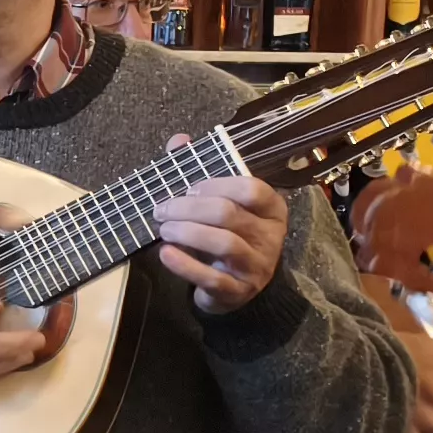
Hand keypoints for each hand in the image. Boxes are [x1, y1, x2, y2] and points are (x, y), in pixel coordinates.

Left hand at [152, 148, 288, 312]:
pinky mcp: (239, 291)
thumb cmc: (226, 236)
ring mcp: (257, 266)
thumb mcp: (220, 205)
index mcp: (271, 209)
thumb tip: (179, 140)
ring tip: (163, 230)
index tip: (187, 189)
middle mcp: (271, 237)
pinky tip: (165, 254)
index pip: (251, 188)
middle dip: (189, 209)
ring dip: (187, 233)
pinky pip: (212, 278)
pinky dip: (185, 265)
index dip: (215, 185)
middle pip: (229, 214)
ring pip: (224, 244)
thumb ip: (200, 172)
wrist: (234, 287)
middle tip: (161, 209)